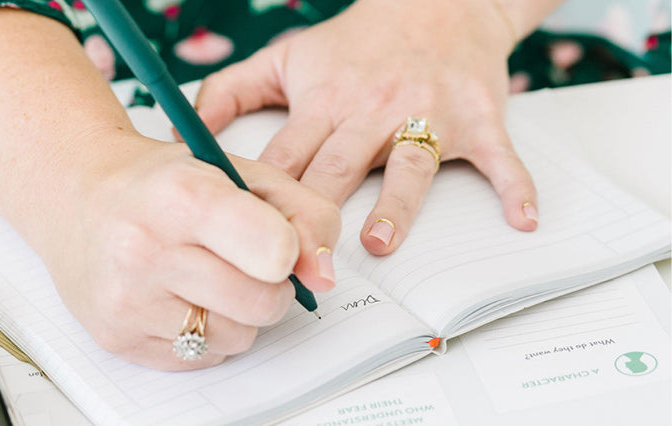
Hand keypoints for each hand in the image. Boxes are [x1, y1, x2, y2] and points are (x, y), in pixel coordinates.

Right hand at [43, 133, 339, 369]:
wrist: (80, 197)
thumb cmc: (167, 183)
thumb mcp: (245, 174)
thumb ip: (305, 215)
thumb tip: (325, 277)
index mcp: (184, 196)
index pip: (274, 252)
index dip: (290, 251)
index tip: (276, 242)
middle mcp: (146, 250)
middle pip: (264, 303)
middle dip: (271, 286)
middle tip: (245, 260)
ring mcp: (127, 301)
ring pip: (238, 337)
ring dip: (240, 313)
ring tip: (209, 276)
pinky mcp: (118, 339)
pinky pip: (202, 358)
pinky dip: (207, 332)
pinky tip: (181, 296)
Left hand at [191, 0, 537, 255]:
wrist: (435, 1)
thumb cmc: (357, 41)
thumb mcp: (286, 57)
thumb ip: (229, 91)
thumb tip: (181, 134)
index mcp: (325, 101)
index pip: (286, 158)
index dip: (263, 201)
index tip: (245, 243)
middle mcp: (373, 110)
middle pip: (338, 168)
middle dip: (318, 217)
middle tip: (302, 267)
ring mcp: (427, 114)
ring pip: (410, 163)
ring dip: (397, 203)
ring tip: (379, 242)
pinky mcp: (477, 117)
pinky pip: (500, 156)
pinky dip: (514, 186)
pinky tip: (522, 220)